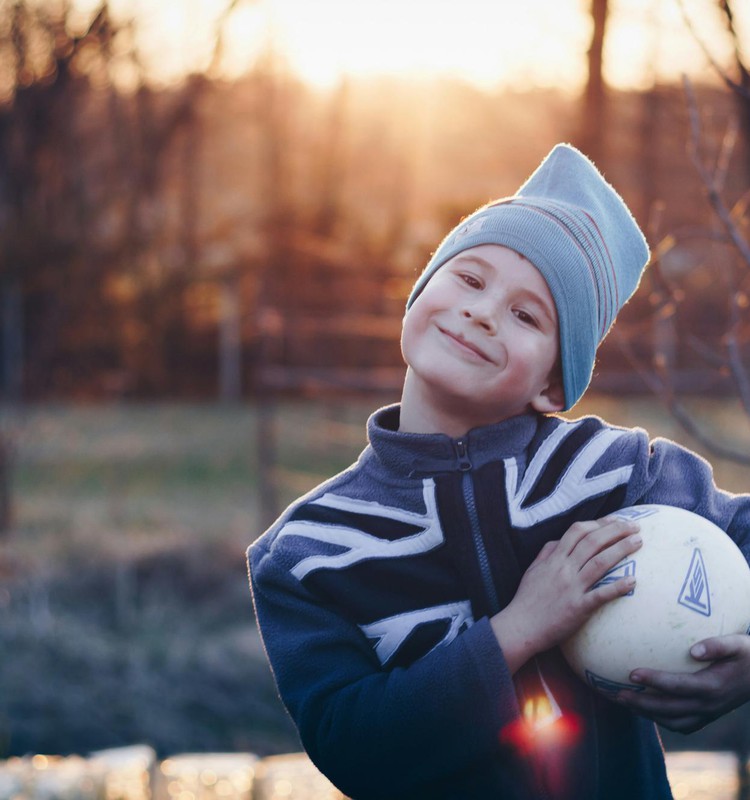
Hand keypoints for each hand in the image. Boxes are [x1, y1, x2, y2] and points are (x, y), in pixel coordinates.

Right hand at [491, 516, 641, 673]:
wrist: (520, 626)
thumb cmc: (527, 599)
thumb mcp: (533, 569)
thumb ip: (547, 553)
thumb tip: (559, 541)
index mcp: (554, 558)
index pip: (577, 531)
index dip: (598, 523)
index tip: (615, 520)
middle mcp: (564, 569)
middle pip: (592, 542)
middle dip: (615, 530)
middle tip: (635, 526)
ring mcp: (572, 587)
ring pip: (599, 562)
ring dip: (621, 550)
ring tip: (638, 541)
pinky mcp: (578, 607)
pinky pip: (600, 595)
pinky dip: (617, 587)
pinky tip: (633, 581)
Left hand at [616, 634, 749, 732]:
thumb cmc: (748, 654)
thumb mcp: (738, 643)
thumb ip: (718, 645)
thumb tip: (693, 650)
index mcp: (713, 686)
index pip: (677, 686)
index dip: (654, 681)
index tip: (631, 673)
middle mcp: (709, 705)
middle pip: (669, 709)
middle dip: (641, 703)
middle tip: (616, 693)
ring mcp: (708, 714)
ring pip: (673, 722)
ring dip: (647, 714)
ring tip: (623, 701)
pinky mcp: (708, 717)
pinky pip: (681, 725)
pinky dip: (661, 719)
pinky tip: (643, 708)